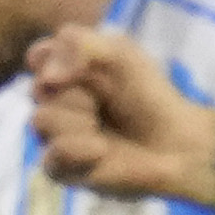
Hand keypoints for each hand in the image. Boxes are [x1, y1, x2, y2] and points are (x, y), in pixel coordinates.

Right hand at [28, 25, 214, 202]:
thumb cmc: (148, 95)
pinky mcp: (63, 169)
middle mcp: (56, 103)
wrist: (176, 142)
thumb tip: (46, 76)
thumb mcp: (120, 53)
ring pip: (41, 121)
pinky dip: (78, 149)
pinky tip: (102, 150)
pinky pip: (51, 156)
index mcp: (66, 72)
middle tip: (106, 101)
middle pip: (38, 89)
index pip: (38, 57)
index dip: (57, 60)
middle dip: (77, 93)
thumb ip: (79, 44)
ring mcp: (56, 137)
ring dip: (79, 120)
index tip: (89, 65)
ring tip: (104, 128)